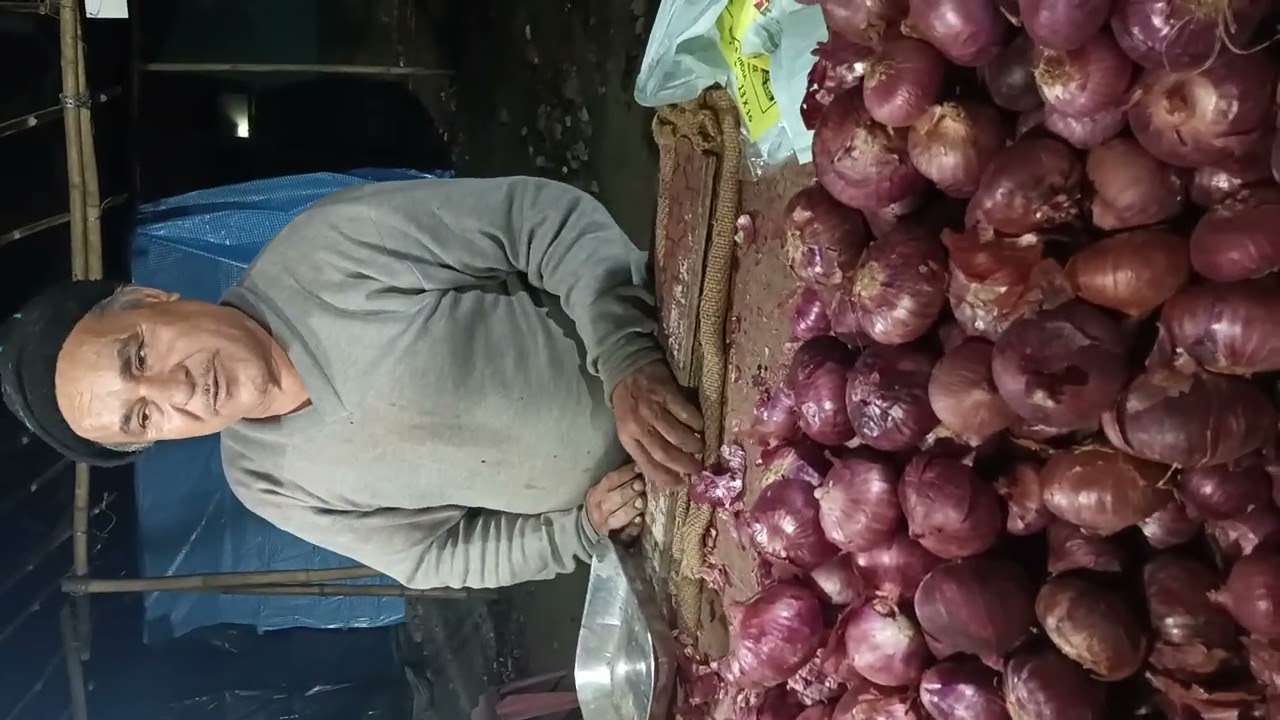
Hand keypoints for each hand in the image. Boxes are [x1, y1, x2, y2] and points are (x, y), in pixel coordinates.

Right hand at [586, 464, 646, 535]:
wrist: (593, 530)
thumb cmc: (606, 506)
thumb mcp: (606, 492)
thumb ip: (620, 482)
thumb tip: (640, 467)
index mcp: (597, 493)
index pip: (611, 480)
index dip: (626, 473)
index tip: (640, 468)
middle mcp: (599, 509)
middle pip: (614, 499)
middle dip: (628, 490)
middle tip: (641, 484)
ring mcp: (606, 525)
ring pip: (618, 516)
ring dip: (631, 508)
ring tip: (641, 501)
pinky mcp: (616, 540)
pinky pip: (624, 534)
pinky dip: (632, 527)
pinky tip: (639, 521)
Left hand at [612, 361, 704, 487]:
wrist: (626, 368)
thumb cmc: (630, 403)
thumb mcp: (629, 427)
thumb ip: (644, 446)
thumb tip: (667, 470)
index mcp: (628, 438)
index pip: (647, 465)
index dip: (666, 478)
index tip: (681, 485)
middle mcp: (639, 426)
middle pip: (665, 453)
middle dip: (684, 465)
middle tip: (698, 469)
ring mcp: (652, 409)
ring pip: (677, 435)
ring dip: (693, 444)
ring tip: (700, 447)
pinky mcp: (666, 393)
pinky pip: (685, 413)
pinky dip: (695, 422)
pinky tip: (700, 425)